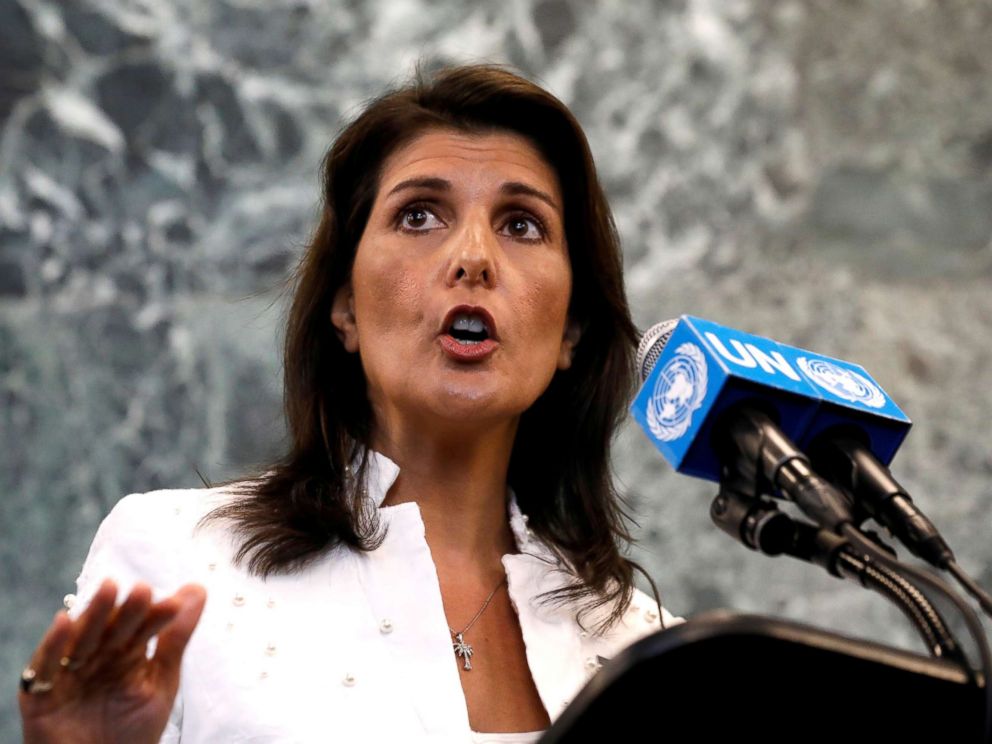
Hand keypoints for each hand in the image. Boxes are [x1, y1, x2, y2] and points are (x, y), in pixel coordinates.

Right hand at [19, 579, 206, 743]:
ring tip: (110, 590)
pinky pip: (44, 665)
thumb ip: (176, 638)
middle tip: (142, 590)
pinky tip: (63, 621)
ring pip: (80, 638)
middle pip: (110, 628)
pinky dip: (53, 644)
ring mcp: (67, 672)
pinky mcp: (39, 692)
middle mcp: (95, 656)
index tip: (173, 604)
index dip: (154, 615)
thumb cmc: (133, 732)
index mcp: (124, 652)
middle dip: (125, 610)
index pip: (140, 627)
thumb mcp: (161, 681)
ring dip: (94, 615)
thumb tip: (198, 589)